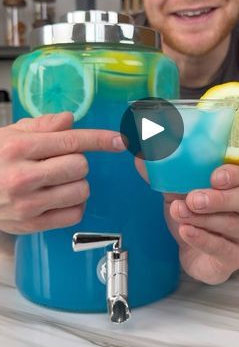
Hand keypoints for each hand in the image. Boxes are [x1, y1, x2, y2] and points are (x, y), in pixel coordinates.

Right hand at [0, 112, 124, 233]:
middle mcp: (23, 177)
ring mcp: (27, 205)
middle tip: (59, 161)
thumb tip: (70, 121)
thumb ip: (43, 125)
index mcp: (19, 148)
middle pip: (80, 166)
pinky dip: (74, 204)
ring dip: (76, 183)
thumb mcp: (10, 134)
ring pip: (81, 190)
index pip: (71, 141)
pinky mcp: (31, 225)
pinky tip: (58, 197)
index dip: (100, 139)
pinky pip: (74, 214)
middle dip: (76, 161)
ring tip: (57, 180)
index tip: (119, 140)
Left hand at [167, 164, 238, 283]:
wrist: (190, 249)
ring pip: (233, 224)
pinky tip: (185, 231)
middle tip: (193, 199)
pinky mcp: (236, 257)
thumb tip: (143, 157)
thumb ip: (168, 172)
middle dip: (219, 198)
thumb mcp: (179, 189)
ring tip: (180, 213)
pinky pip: (223, 248)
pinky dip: (202, 238)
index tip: (214, 176)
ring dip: (203, 218)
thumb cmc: (194, 213)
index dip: (234, 173)